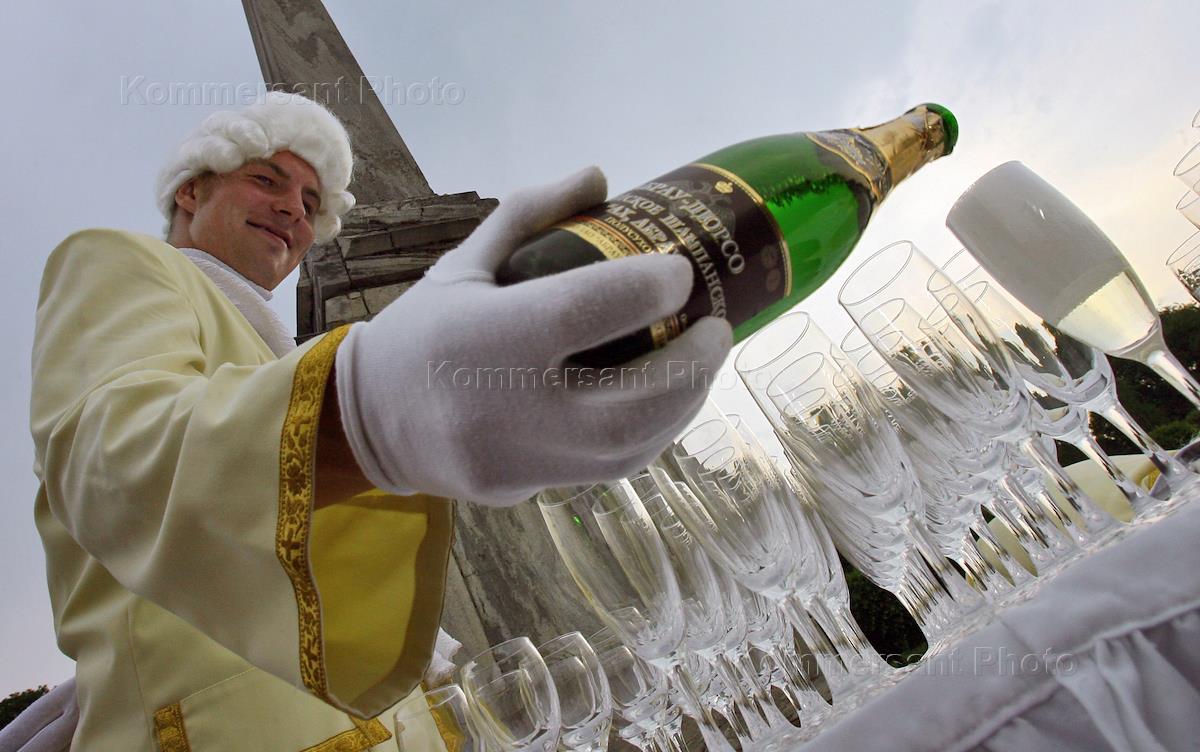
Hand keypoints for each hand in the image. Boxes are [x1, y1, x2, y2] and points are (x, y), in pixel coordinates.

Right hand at [334, 166, 731, 504]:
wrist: (362, 423)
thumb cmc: (419, 332)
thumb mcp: (463, 263)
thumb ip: (530, 214)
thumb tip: (599, 175)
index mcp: (489, 337)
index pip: (588, 311)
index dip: (650, 288)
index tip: (682, 273)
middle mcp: (508, 409)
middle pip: (633, 402)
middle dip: (693, 366)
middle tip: (715, 329)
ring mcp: (518, 461)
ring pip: (630, 449)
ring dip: (681, 407)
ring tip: (699, 366)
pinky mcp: (523, 490)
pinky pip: (603, 469)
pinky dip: (645, 435)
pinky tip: (660, 403)